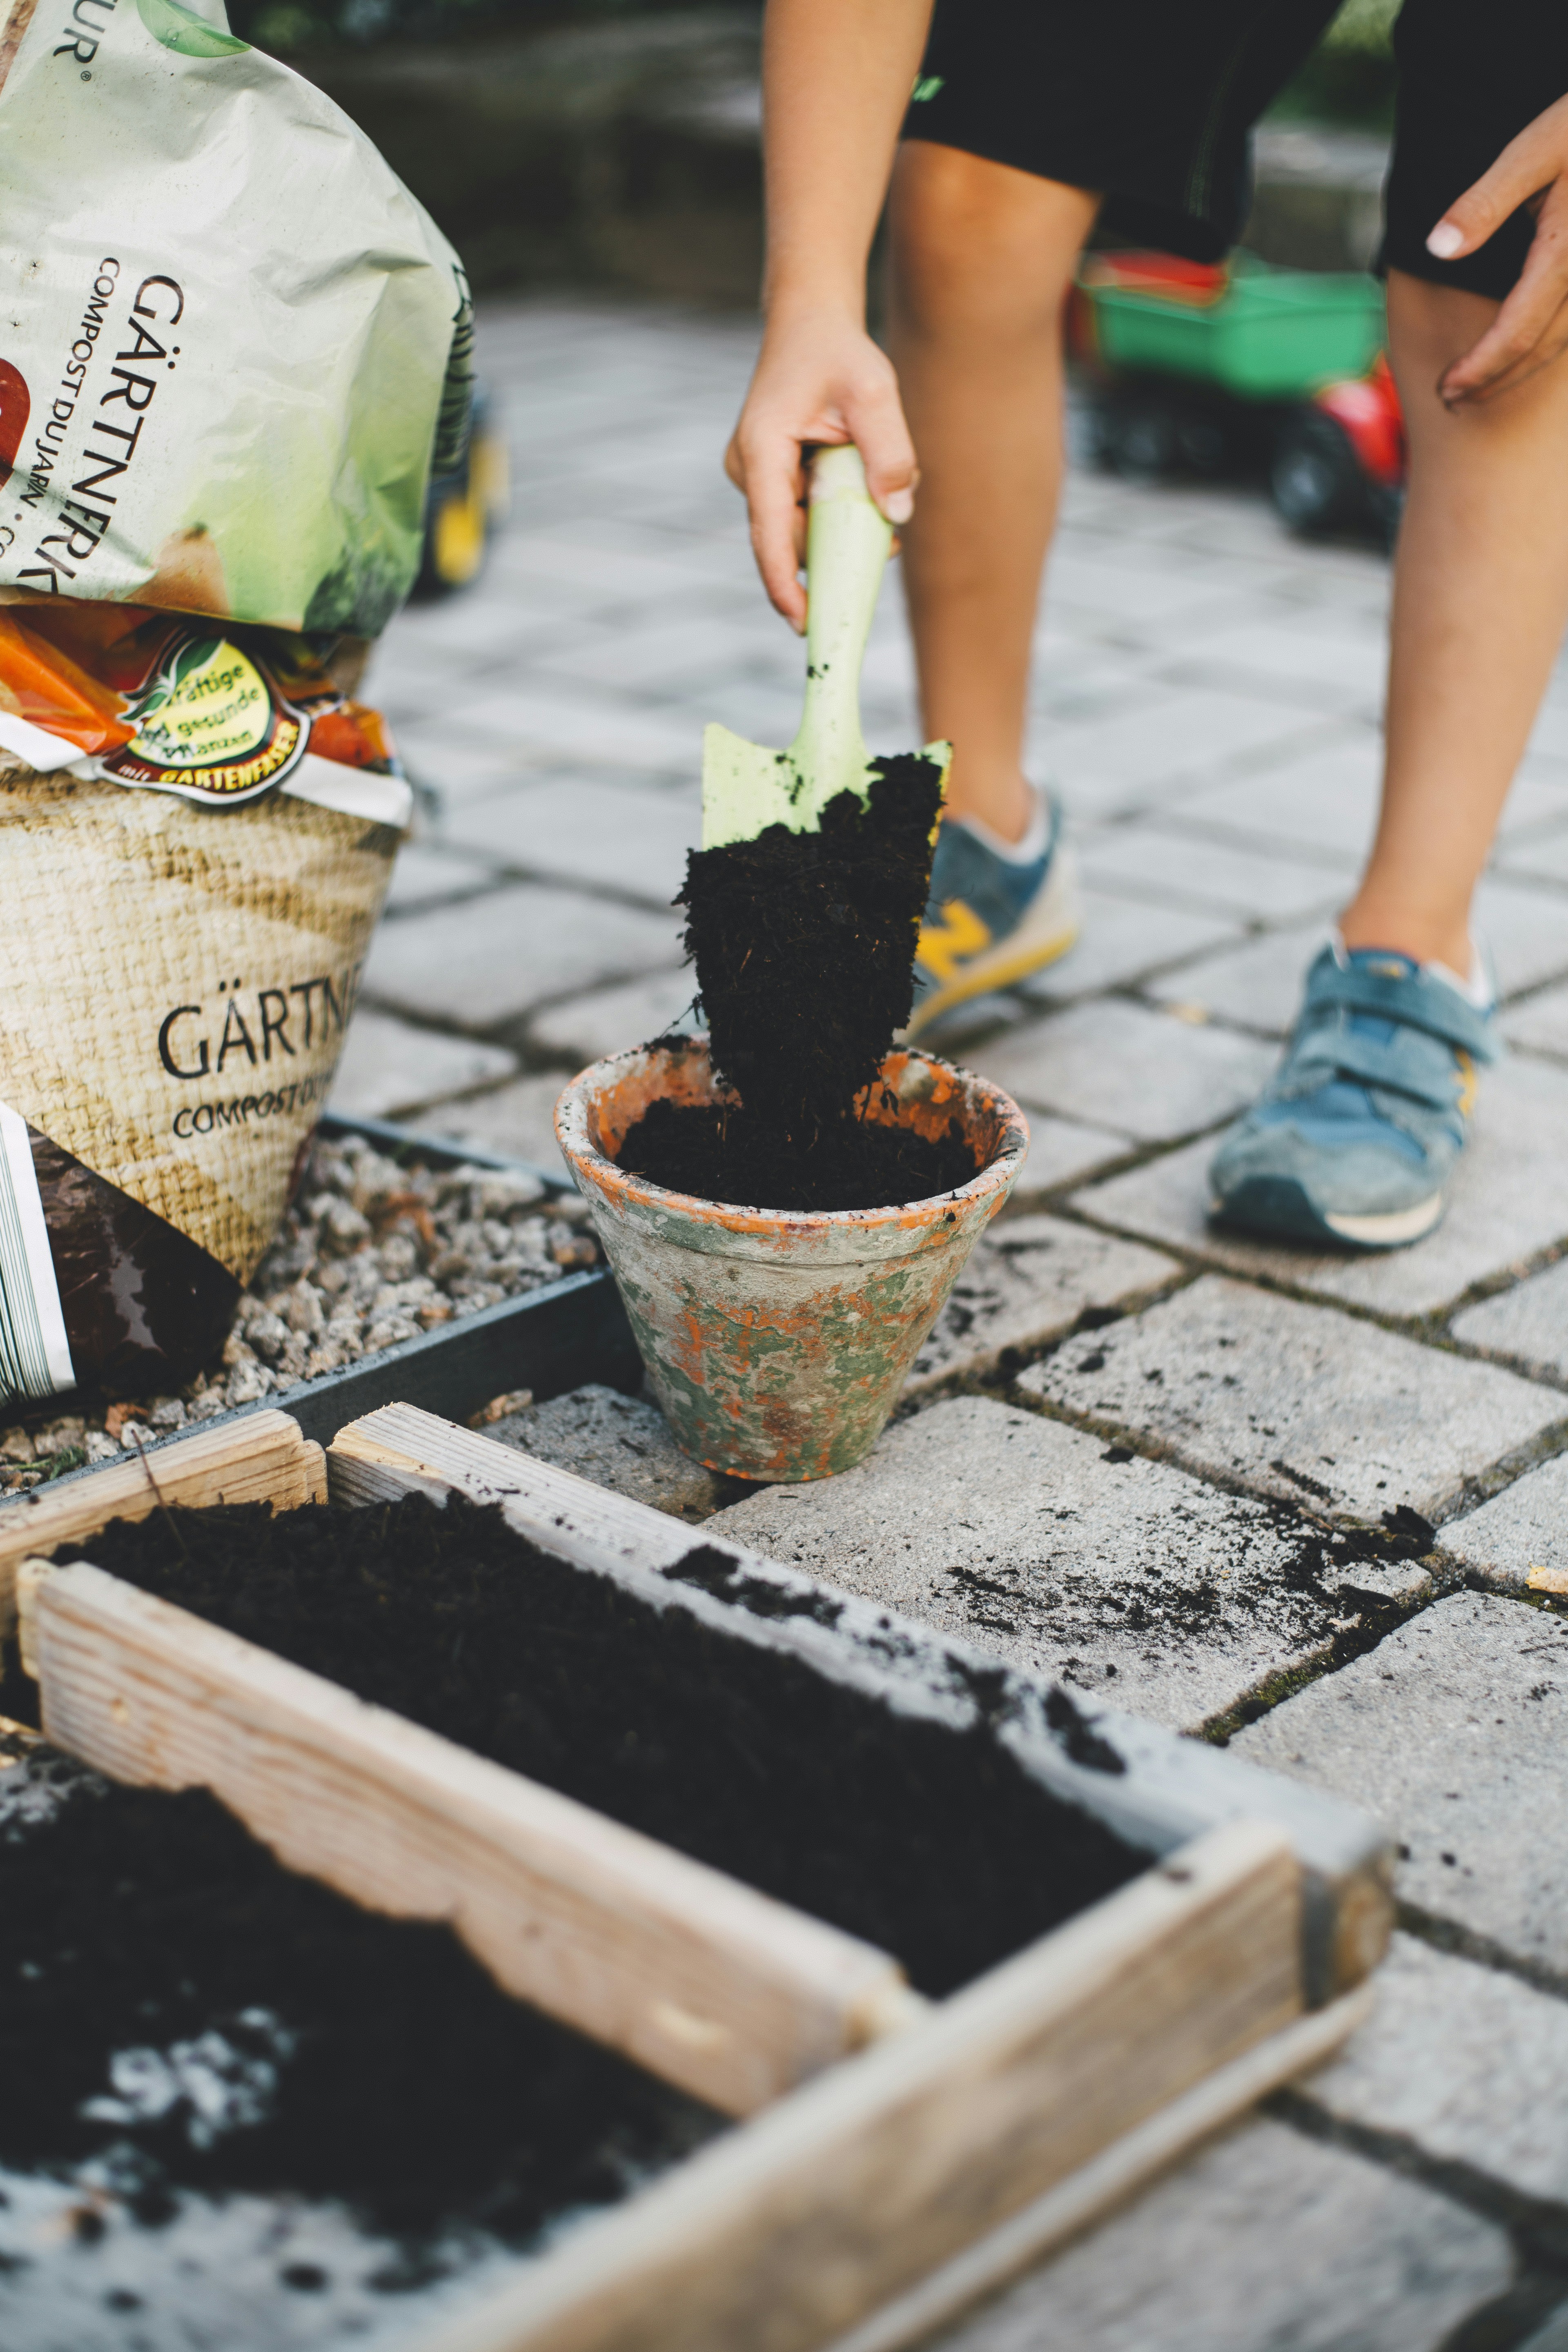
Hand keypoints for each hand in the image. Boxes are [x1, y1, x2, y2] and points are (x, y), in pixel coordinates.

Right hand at [724, 308, 916, 629]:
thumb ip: (889, 452)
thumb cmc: (839, 352)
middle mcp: (749, 470)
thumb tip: (898, 514)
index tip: (805, 625)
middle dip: (834, 552)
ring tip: (881, 506)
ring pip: (800, 528)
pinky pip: (804, 512)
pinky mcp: (772, 477)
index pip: (769, 535)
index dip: (786, 586)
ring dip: (840, 527)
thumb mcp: (875, 392)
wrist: (811, 322)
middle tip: (885, 546)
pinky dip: (835, 512)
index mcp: (761, 452)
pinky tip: (863, 488)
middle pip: (789, 539)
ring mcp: (757, 475)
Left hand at [1427, 91, 1567, 404]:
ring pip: (1564, 342)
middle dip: (1494, 381)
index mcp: (1563, 253)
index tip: (1445, 389)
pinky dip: (1547, 343)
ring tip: (1479, 388)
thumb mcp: (1532, 151)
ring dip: (1519, 370)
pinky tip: (1523, 349)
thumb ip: (1484, 202)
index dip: (1480, 368)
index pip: (1517, 332)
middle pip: (1540, 348)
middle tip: (1451, 401)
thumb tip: (1436, 248)